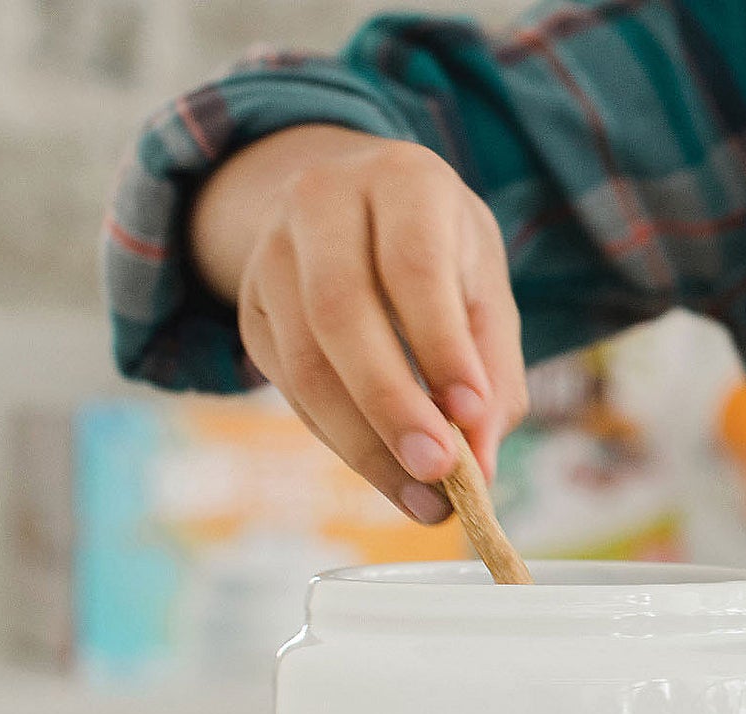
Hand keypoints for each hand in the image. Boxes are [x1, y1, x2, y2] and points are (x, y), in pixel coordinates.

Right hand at [189, 124, 528, 522]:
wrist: (356, 209)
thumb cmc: (442, 256)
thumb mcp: (485, 290)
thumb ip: (493, 372)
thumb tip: (480, 466)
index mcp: (401, 180)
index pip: (413, 265)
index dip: (441, 345)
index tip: (471, 417)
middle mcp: (323, 204)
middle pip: (341, 313)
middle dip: (393, 405)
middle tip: (439, 473)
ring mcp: (273, 256)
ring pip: (306, 363)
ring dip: (365, 444)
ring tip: (423, 500)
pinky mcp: (251, 311)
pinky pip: (292, 390)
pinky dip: (343, 442)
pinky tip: (388, 475)